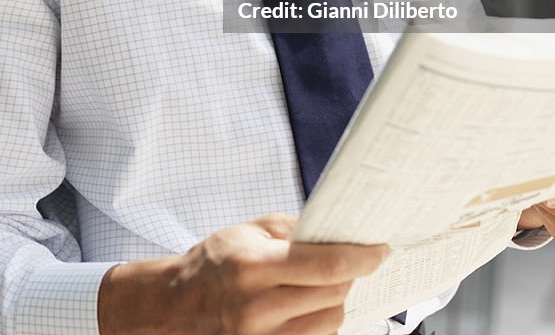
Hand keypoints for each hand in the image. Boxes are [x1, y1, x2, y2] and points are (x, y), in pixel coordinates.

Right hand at [98, 213, 389, 334]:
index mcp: (253, 266)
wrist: (174, 308)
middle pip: (333, 296)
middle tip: (345, 262)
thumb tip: (335, 230)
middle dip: (347, 276)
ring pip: (329, 324)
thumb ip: (292, 229)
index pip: (325, 264)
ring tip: (320, 286)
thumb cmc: (212, 264)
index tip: (380, 250)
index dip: (361, 257)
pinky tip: (307, 308)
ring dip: (334, 302)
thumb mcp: (247, 231)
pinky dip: (320, 323)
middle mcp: (257, 308)